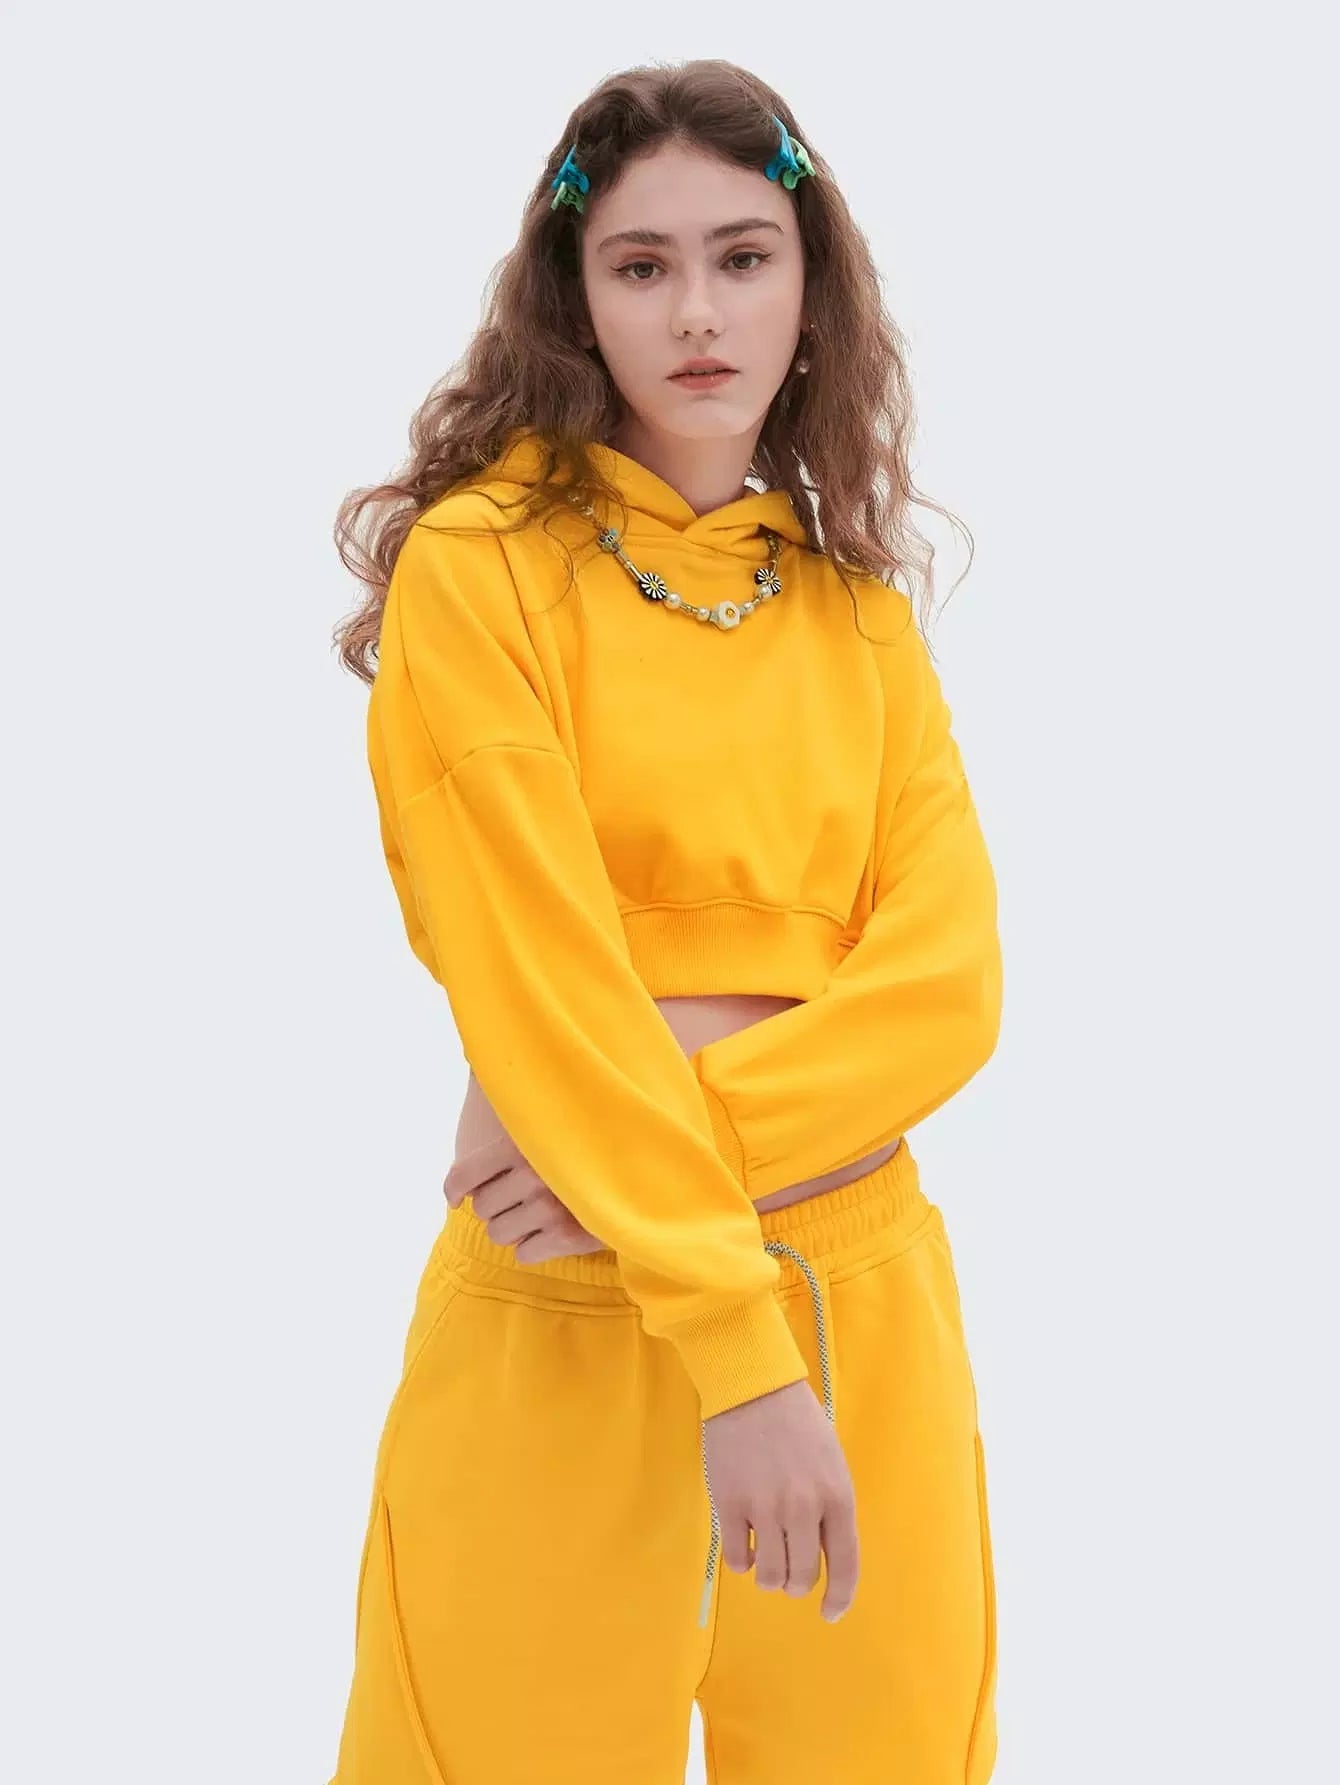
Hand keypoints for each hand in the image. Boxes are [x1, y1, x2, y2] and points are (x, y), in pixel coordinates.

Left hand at [443, 1132, 607, 1262]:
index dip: (455, 1191)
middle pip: (482, 1209)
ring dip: (514, 1227)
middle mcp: (532, 1175)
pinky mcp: (568, 1237)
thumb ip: (508, 1137)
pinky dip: (534, 1247)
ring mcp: (551, 1209)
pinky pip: (524, 1254)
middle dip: (498, 1206)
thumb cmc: (585, 1147)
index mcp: (520, 1144)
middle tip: (522, 1197)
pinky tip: (551, 1231)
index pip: (464, 1176)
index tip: (458, 1198)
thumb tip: (465, 1166)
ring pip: (499, 1234)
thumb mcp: (543, 1129)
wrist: (640, 1174)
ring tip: (539, 1214)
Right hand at [704, 1377, 859, 1622]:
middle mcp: (804, 1507)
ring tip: (766, 1557)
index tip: (830, 1613)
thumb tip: (822, 1556)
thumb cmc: (798, 1422)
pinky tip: (745, 1544)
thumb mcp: (831, 1463)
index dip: (840, 1598)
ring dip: (769, 1575)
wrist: (753, 1386)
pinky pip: (737, 1558)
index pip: (845, 1565)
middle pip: (802, 1577)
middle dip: (797, 1584)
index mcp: (837, 1496)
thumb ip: (830, 1509)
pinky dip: (743, 1560)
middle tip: (790, 1574)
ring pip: (770, 1575)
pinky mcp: (730, 1504)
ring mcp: (765, 1507)